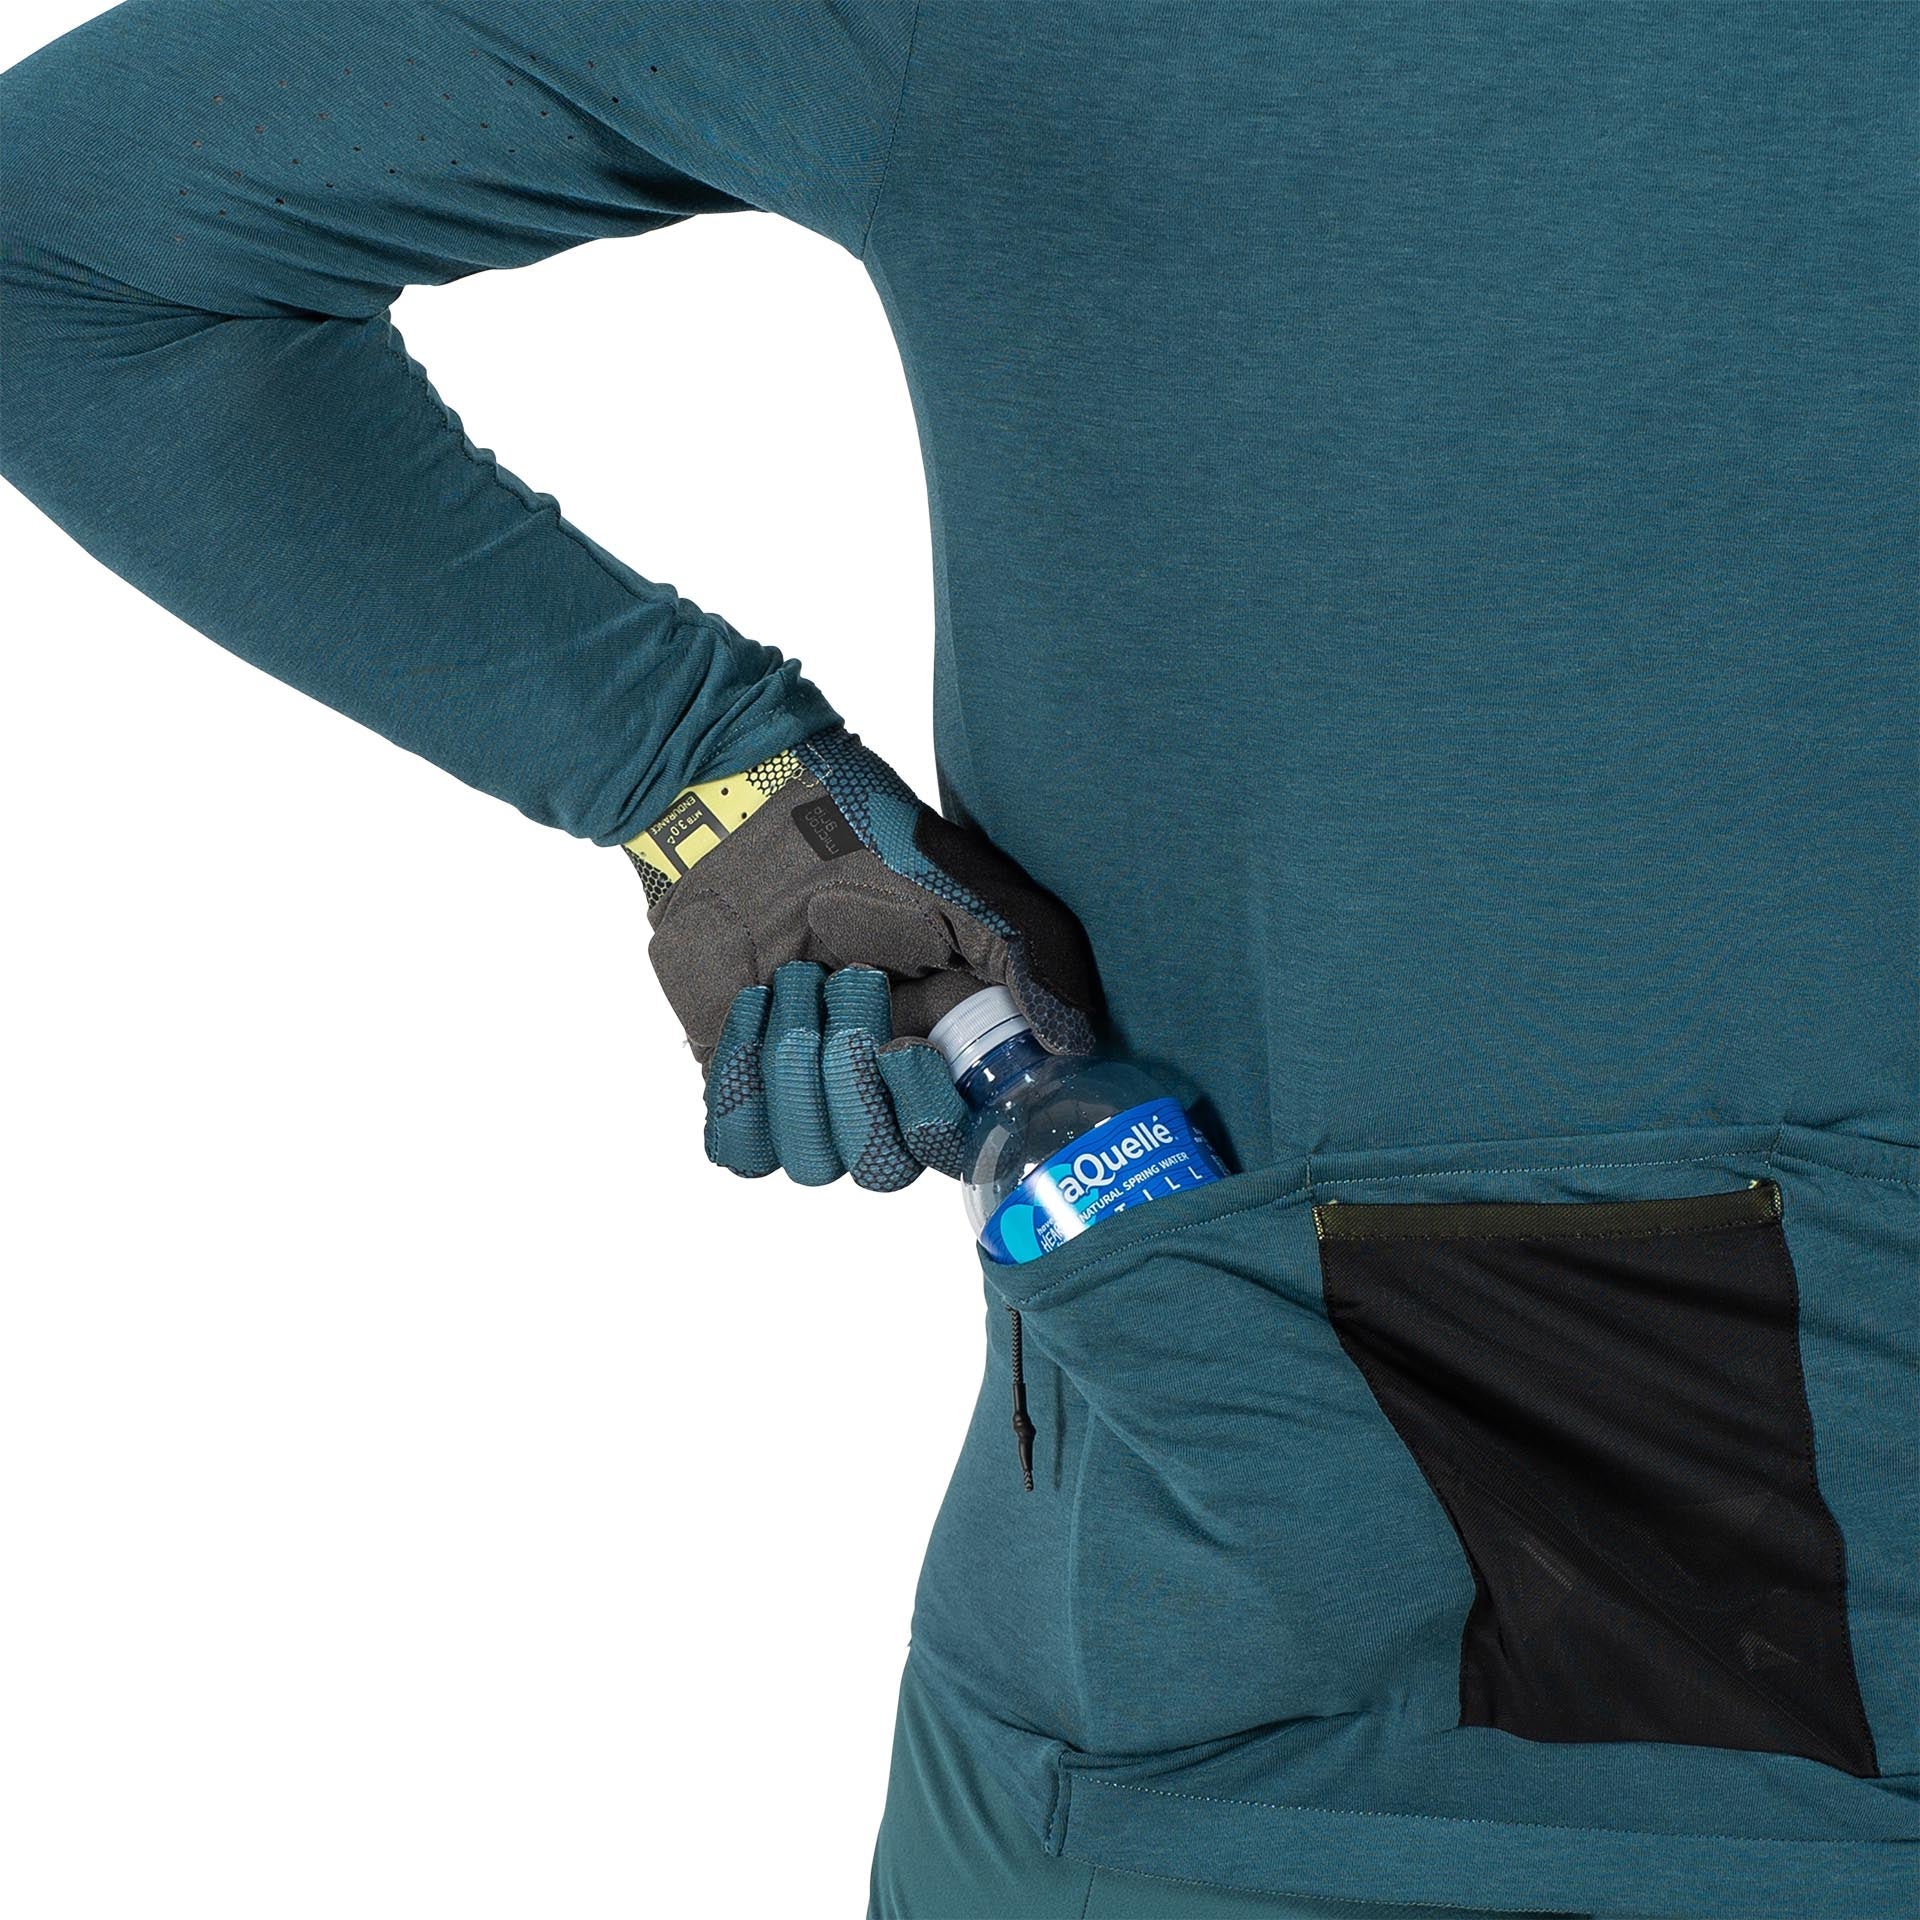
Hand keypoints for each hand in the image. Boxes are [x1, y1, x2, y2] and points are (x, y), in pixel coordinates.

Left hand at [628, 726, 1098, 1187]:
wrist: (752, 816)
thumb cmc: (865, 847)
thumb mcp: (968, 892)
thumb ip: (1031, 965)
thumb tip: (1073, 1046)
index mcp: (946, 1055)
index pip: (950, 1149)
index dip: (928, 1120)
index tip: (904, 1048)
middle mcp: (879, 1089)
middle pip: (877, 1168)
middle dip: (853, 1087)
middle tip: (847, 989)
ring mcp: (807, 1093)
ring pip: (808, 1160)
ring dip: (795, 1062)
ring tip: (795, 979)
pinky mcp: (740, 1086)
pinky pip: (740, 1147)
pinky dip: (742, 1076)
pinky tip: (752, 1003)